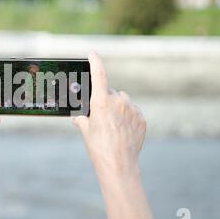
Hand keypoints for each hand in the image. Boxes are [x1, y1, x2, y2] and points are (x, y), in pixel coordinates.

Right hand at [73, 52, 160, 218]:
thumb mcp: (85, 131)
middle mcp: (119, 101)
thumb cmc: (98, 147)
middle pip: (110, 92)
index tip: (92, 53)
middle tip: (100, 117)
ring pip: (122, 102)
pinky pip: (132, 112)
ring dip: (117, 108)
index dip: (95, 61)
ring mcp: (132, 109)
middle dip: (104, 100)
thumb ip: (82, 119)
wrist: (119, 165)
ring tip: (112, 127)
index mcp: (102, 102)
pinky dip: (127, 118)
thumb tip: (78, 117)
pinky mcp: (141, 119)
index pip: (99, 74)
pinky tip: (122, 131)